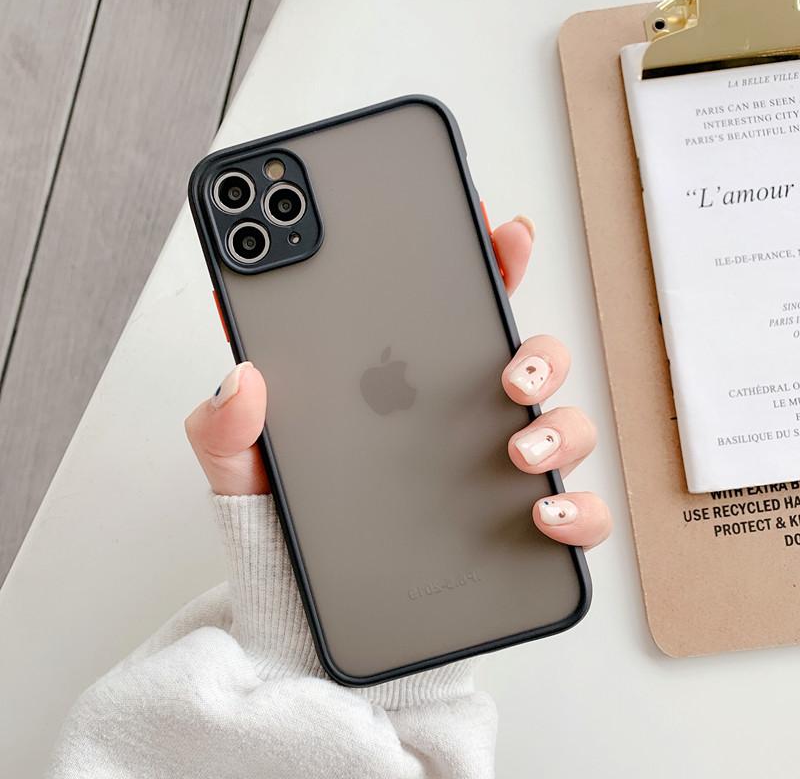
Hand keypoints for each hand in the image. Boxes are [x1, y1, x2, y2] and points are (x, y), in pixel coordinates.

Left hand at [185, 215, 610, 547]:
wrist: (302, 609)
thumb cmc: (283, 525)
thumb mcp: (241, 467)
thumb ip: (227, 423)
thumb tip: (242, 377)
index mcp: (402, 389)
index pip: (451, 313)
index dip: (481, 262)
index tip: (493, 226)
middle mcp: (458, 423)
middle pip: (528, 362)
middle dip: (537, 351)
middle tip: (508, 372)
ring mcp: (493, 476)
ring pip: (563, 427)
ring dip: (561, 424)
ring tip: (519, 447)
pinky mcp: (512, 535)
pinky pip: (571, 515)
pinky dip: (576, 510)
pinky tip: (542, 513)